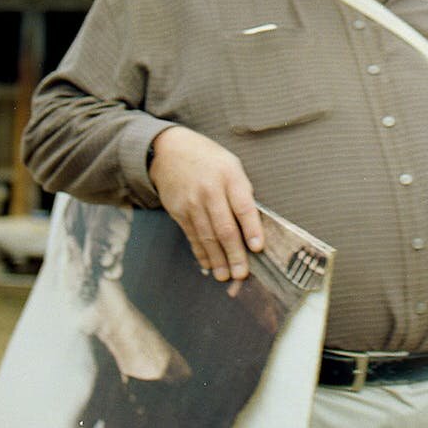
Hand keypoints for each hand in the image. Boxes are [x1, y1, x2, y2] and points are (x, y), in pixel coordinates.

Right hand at [148, 127, 264, 284]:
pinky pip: (192, 236)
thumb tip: (253, 223)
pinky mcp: (178, 211)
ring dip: (217, 259)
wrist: (169, 150)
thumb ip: (242, 191)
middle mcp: (210, 190)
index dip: (252, 229)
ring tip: (225, 276)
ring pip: (207, 236)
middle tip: (241, 273)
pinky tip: (208, 265)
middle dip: (234, 254)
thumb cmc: (208, 159)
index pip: (243, 206)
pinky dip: (201, 252)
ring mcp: (192, 202)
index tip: (257, 248)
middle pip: (224, 228)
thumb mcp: (231, 165)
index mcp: (229, 176)